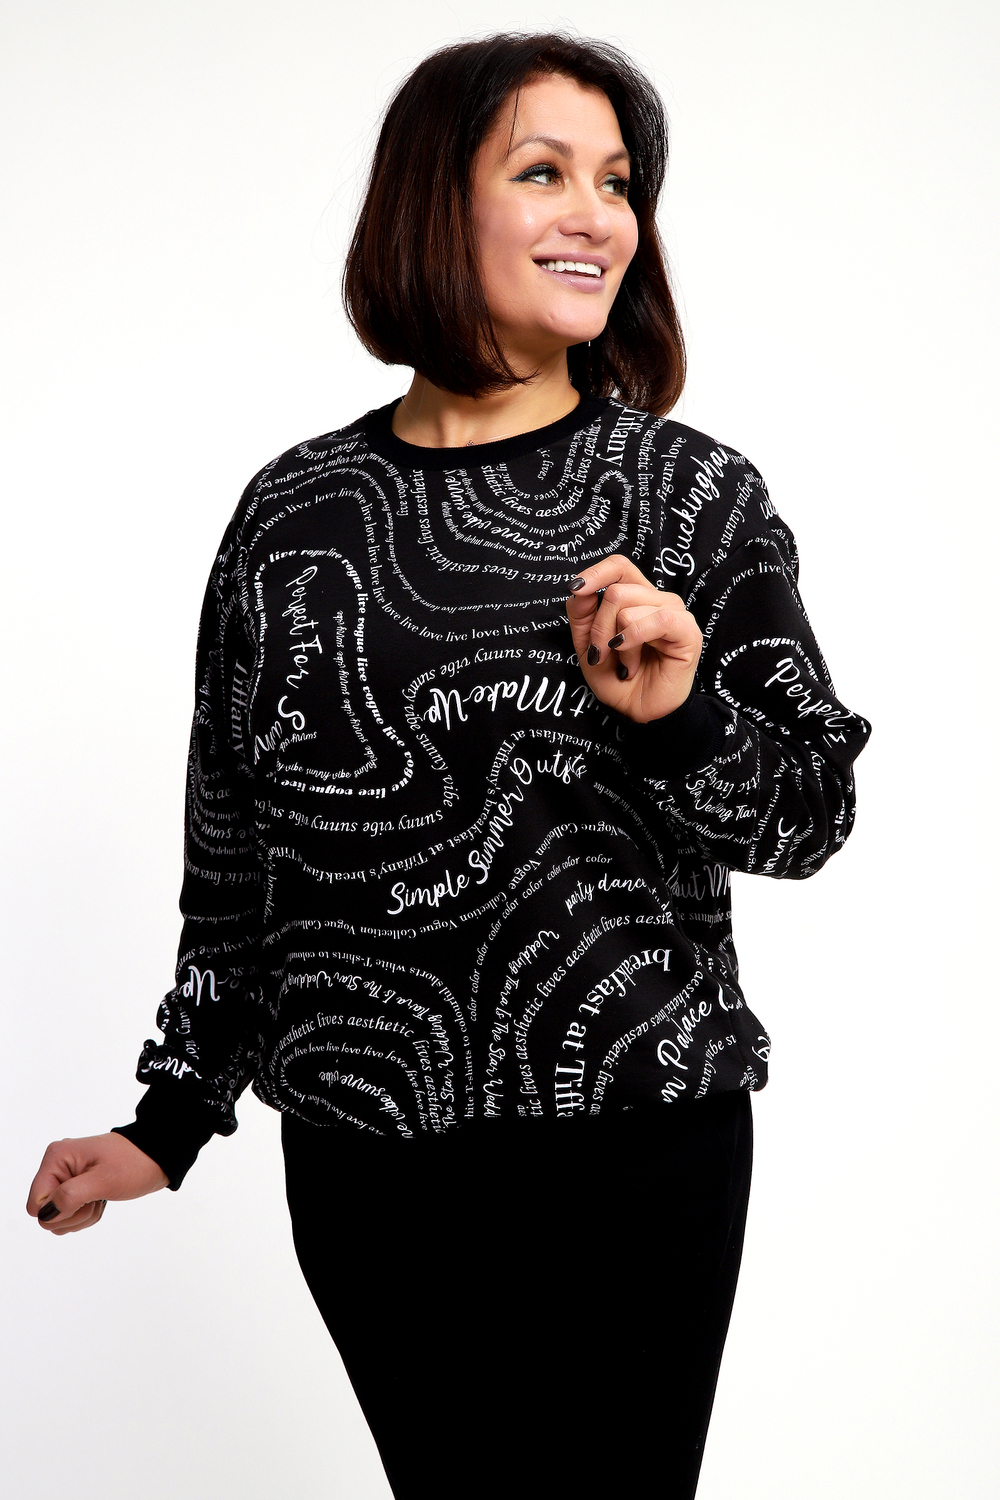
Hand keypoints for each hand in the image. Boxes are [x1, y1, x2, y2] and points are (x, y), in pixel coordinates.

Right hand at [27, 1132, 168, 1235]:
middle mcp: (56, 1168)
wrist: (156, 1156)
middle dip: (74, 1214)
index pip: (35, 1204)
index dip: (58, 1210)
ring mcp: (66, 1179)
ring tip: (101, 1196)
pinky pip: (71, 1216)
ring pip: (59, 1218)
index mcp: (56, 1158)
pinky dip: (88, 1214)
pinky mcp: (76, 1189)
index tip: (83, 1198)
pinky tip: (102, 1200)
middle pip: (46, 1215)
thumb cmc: (133, 1162)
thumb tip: (45, 1216)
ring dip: (83, 1216)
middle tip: (96, 1196)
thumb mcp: (103, 1180)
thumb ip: (71, 1197)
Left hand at [565, 554, 702, 722]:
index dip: (596, 572)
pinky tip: (632, 662)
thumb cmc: (618, 678)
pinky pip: (658, 619)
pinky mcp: (687, 632)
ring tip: (626, 664)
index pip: (620, 566)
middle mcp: (657, 600)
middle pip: (616, 590)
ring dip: (618, 642)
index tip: (576, 589)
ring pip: (628, 607)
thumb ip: (581, 615)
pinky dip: (635, 638)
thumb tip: (578, 589)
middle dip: (599, 627)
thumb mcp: (588, 645)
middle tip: (604, 654)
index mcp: (637, 597)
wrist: (638, 712)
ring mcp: (674, 614)